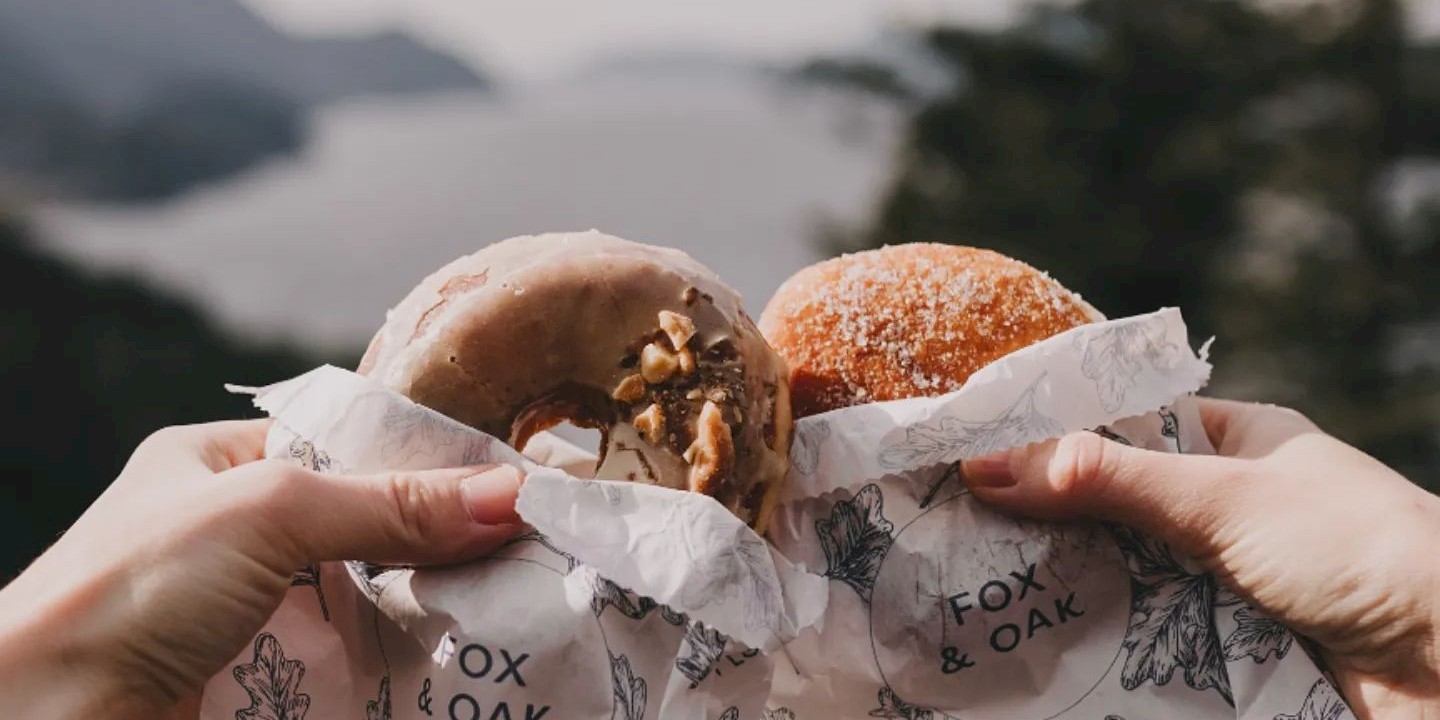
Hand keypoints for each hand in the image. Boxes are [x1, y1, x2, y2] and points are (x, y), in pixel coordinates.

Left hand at [0, 420, 524, 718]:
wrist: (47, 717)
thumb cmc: (132, 586)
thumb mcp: (271, 510)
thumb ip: (390, 503)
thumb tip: (510, 494)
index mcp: (218, 461)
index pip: (346, 444)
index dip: (422, 460)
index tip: (501, 480)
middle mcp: (232, 531)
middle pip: (364, 527)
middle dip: (434, 542)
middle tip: (516, 550)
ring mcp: (245, 611)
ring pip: (362, 598)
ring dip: (424, 606)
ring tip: (505, 602)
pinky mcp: (258, 681)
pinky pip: (346, 660)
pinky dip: (396, 661)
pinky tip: (449, 656)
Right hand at [963, 398, 1439, 719]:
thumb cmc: (1352, 548)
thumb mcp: (1218, 499)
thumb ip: (1106, 481)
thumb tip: (989, 464)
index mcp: (1239, 441)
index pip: (1125, 425)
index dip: (1054, 437)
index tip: (978, 452)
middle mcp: (1231, 504)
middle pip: (1116, 506)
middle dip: (1051, 522)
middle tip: (965, 530)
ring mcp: (1230, 577)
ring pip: (1128, 573)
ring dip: (1076, 585)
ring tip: (986, 588)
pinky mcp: (1232, 642)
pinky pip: (1152, 633)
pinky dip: (1109, 638)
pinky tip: (1046, 640)